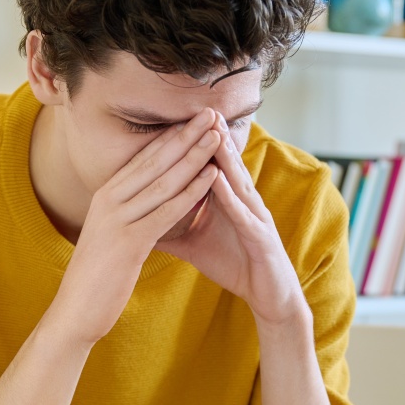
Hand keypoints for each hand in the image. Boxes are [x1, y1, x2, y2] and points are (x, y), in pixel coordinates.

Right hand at [51, 108, 221, 344]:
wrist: (75, 311)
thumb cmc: (97, 276)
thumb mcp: (109, 235)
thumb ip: (127, 212)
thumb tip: (147, 197)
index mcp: (105, 195)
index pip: (143, 158)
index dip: (170, 135)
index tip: (193, 117)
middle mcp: (108, 200)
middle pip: (154, 160)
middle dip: (185, 135)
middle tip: (210, 113)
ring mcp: (117, 219)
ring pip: (163, 180)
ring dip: (194, 156)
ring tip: (218, 137)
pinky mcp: (129, 242)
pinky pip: (166, 211)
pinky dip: (191, 192)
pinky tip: (212, 178)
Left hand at [161, 115, 306, 325]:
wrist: (266, 294)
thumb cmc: (233, 265)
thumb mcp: (195, 245)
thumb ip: (170, 230)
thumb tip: (139, 223)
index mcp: (227, 201)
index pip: (208, 166)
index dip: (194, 145)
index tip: (177, 121)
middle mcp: (243, 202)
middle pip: (225, 165)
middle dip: (213, 138)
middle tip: (200, 110)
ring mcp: (254, 216)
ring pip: (237, 181)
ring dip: (226, 157)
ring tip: (212, 132)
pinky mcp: (260, 236)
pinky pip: (243, 213)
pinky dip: (230, 197)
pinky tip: (219, 181)